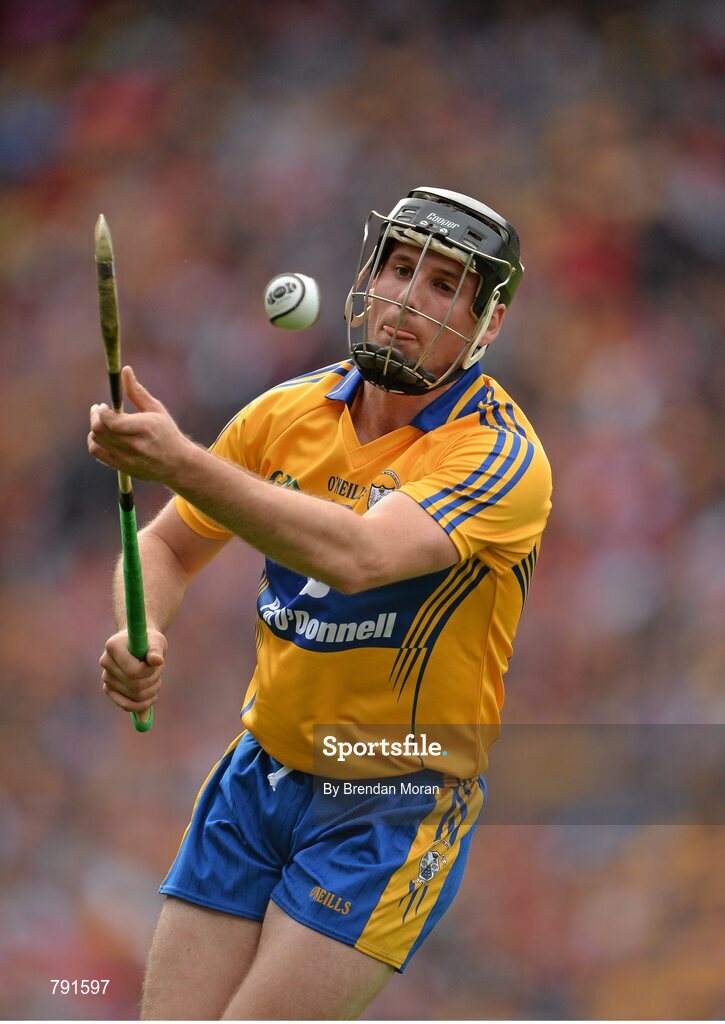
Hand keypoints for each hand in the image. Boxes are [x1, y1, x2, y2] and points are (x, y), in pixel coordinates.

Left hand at [88, 366, 190, 483]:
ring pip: (95, 441)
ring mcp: (127, 459)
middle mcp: (136, 445)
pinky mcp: (122, 467)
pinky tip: (103, 436)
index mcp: (145, 428)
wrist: (177, 464)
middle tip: (97, 410)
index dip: (101, 412)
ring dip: (94, 429)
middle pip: (100, 430)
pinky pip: (97, 453)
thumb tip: (125, 370)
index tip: (102, 406)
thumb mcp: (156, 410)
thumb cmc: (167, 433)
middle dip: (95, 417)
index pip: (112, 421)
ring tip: (102, 422)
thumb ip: (137, 391)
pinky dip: (94, 442)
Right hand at [100, 628, 166, 714]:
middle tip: (159, 669)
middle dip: (154, 680)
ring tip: (156, 678)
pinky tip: (152, 697)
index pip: (134, 671)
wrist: (139, 643)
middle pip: (136, 685)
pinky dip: (142, 705)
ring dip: (152, 690)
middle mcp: (105, 662)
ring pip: (135, 696)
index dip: (150, 671)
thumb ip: (156, 650)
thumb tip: (157, 660)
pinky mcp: (108, 689)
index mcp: (113, 647)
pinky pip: (126, 705)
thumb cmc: (148, 640)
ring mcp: (106, 677)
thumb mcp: (156, 641)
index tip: (158, 662)